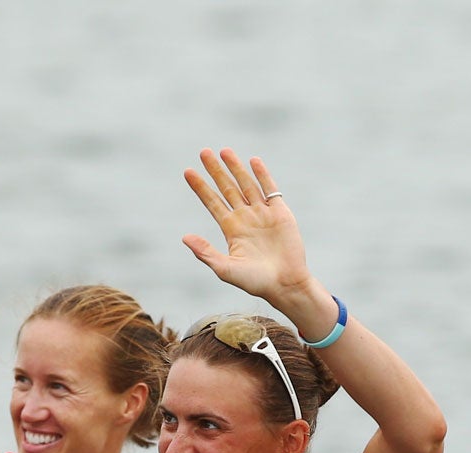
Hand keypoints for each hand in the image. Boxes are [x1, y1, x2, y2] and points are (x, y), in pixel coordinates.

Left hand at [181, 149, 313, 308]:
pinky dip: (262, 175)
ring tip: (224, 151)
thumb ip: (206, 252)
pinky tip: (253, 161)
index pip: (212, 202)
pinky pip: (270, 189)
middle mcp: (245, 218)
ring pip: (246, 184)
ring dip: (235, 167)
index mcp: (231, 229)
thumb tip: (184, 237)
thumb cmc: (255, 281)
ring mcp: (263, 213)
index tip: (187, 172)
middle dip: (215, 171)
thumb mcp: (226, 269)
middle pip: (227, 188)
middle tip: (203, 152)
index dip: (200, 187)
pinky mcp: (280, 212)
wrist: (285, 284)